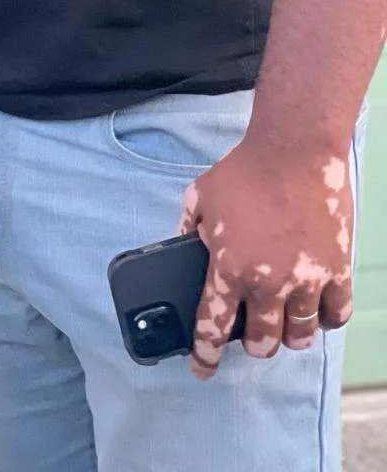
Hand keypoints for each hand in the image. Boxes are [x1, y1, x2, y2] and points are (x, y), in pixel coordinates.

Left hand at [180, 136, 353, 379]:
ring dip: (288, 336)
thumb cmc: (245, 170)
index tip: (203, 368)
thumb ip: (187, 228)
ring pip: (298, 336)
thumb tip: (183, 247)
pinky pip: (336, 315)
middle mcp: (267, 282)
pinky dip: (326, 320)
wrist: (293, 150)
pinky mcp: (335, 271)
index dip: (206, 354)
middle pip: (261, 341)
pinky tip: (318, 313)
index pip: (213, 326)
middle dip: (253, 343)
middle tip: (252, 334)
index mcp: (229, 267)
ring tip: (284, 326)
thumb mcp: (199, 196)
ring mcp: (305, 280)